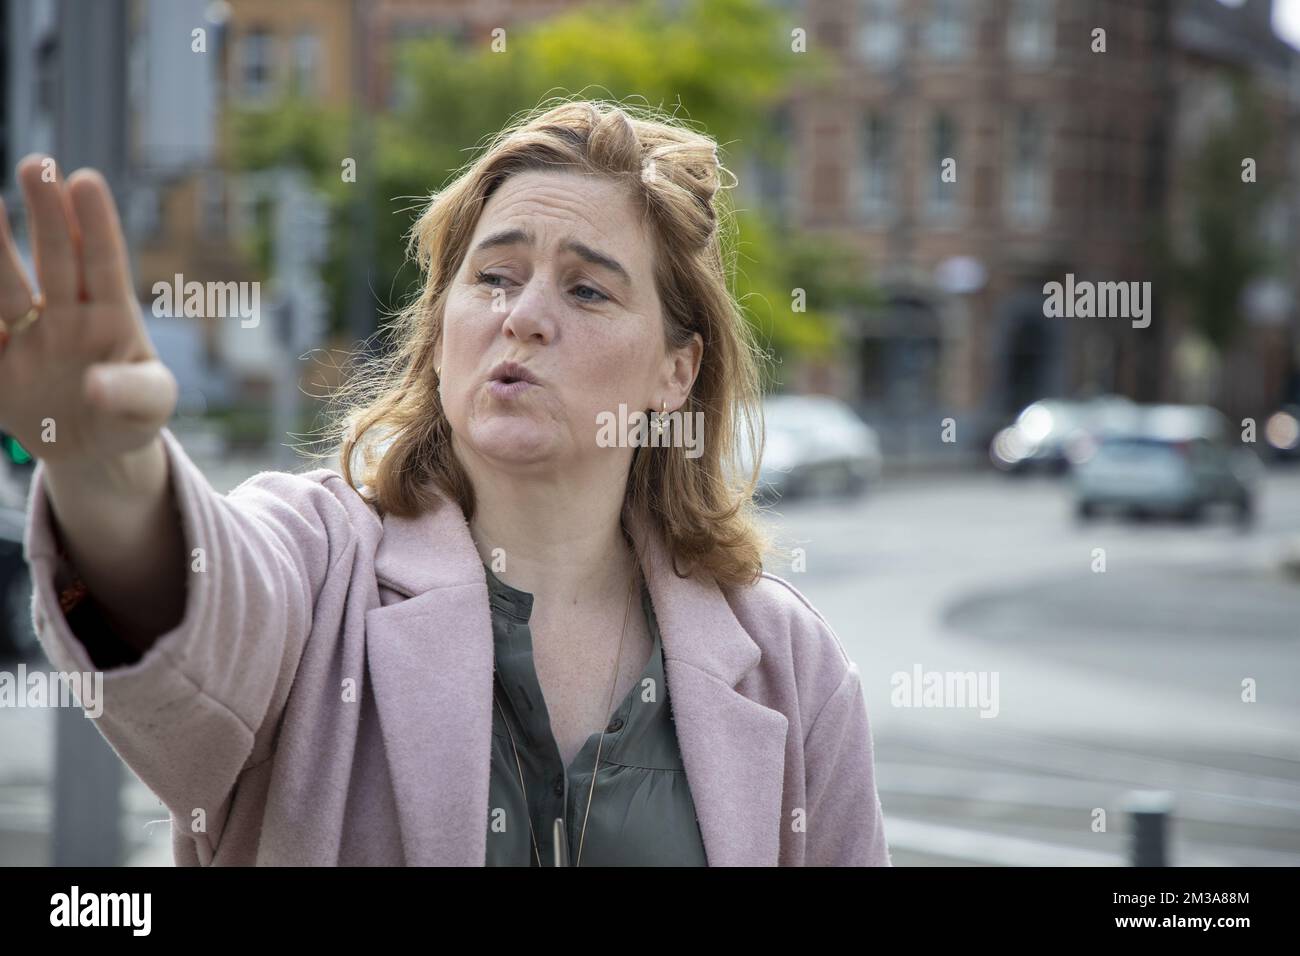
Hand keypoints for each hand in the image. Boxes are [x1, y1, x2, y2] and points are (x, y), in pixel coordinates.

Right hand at [0, 155, 176, 467]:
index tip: (86, 180)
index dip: (96, 224)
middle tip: (36, 164)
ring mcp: (28, 337)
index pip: (104, 263)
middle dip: (47, 212)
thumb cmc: (133, 416)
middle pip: (56, 257)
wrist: (94, 451)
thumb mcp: (152, 407)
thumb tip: (95, 386)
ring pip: (5, 286)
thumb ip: (133, 394)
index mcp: (112, 317)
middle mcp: (66, 315)